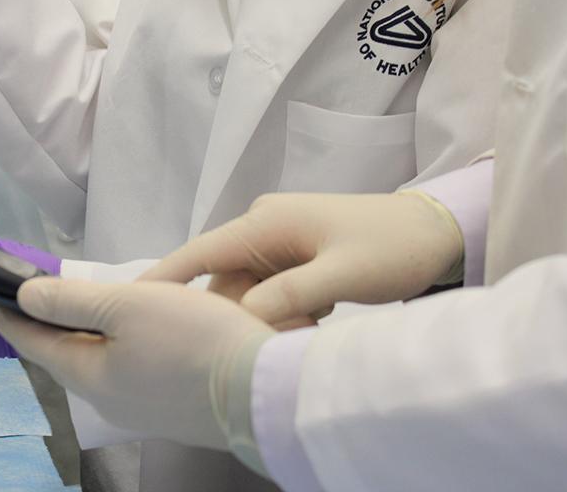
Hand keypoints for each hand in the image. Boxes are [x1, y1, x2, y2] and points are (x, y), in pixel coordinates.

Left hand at [0, 279, 274, 451]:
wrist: (268, 393)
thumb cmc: (195, 343)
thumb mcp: (128, 307)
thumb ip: (72, 302)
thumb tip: (25, 298)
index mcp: (90, 377)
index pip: (33, 342)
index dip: (6, 316)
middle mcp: (110, 401)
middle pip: (66, 355)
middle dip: (47, 324)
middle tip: (33, 292)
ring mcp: (144, 409)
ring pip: (100, 363)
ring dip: (86, 333)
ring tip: (81, 304)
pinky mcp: (174, 407)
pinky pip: (131, 370)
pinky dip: (119, 345)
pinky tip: (135, 330)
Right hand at [141, 192, 464, 326]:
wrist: (439, 231)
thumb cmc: (392, 248)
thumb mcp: (342, 275)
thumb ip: (289, 295)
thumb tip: (241, 318)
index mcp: (267, 222)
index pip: (201, 253)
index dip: (163, 278)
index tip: (127, 301)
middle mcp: (264, 226)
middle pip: (222, 278)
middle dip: (224, 313)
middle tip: (233, 344)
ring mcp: (280, 241)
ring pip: (245, 288)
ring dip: (256, 316)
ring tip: (278, 335)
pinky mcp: (296, 255)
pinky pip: (267, 289)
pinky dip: (275, 311)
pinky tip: (298, 326)